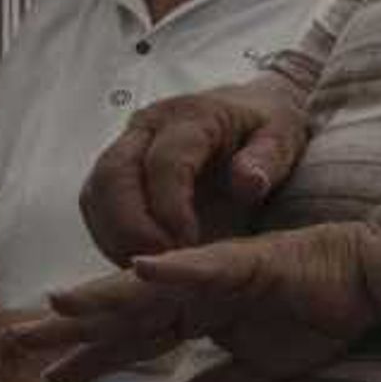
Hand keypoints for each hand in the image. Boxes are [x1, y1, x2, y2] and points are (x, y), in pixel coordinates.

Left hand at [18, 225, 377, 381]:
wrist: (370, 278)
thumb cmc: (317, 312)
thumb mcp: (258, 369)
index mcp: (195, 313)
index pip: (131, 339)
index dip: (89, 356)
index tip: (46, 376)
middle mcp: (195, 288)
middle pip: (123, 310)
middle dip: (72, 326)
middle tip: (16, 339)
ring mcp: (218, 271)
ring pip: (150, 286)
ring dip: (104, 294)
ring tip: (57, 303)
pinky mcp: (250, 262)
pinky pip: (206, 265)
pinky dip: (174, 267)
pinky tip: (140, 264)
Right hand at [80, 81, 310, 259]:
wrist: (250, 110)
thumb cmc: (267, 127)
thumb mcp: (284, 137)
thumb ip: (268, 159)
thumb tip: (248, 183)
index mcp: (192, 116)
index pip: (164, 162)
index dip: (169, 209)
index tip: (188, 247)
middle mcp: (148, 126)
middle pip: (113, 176)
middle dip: (131, 229)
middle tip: (161, 267)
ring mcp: (127, 146)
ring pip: (96, 193)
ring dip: (114, 237)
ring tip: (150, 271)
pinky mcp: (117, 169)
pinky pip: (96, 206)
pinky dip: (110, 238)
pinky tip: (141, 264)